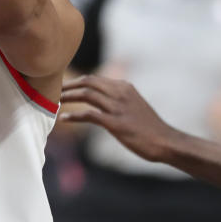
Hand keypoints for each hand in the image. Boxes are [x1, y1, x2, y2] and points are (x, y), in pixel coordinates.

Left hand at [59, 75, 175, 162]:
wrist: (167, 142)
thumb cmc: (149, 127)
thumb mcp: (134, 105)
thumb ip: (118, 99)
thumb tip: (100, 98)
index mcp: (124, 87)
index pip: (94, 79)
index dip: (75, 82)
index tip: (62, 87)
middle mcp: (120, 93)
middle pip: (87, 82)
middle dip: (68, 85)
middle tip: (53, 91)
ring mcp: (118, 108)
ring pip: (86, 95)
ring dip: (67, 97)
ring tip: (54, 102)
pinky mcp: (116, 123)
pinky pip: (89, 115)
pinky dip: (73, 116)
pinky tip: (63, 119)